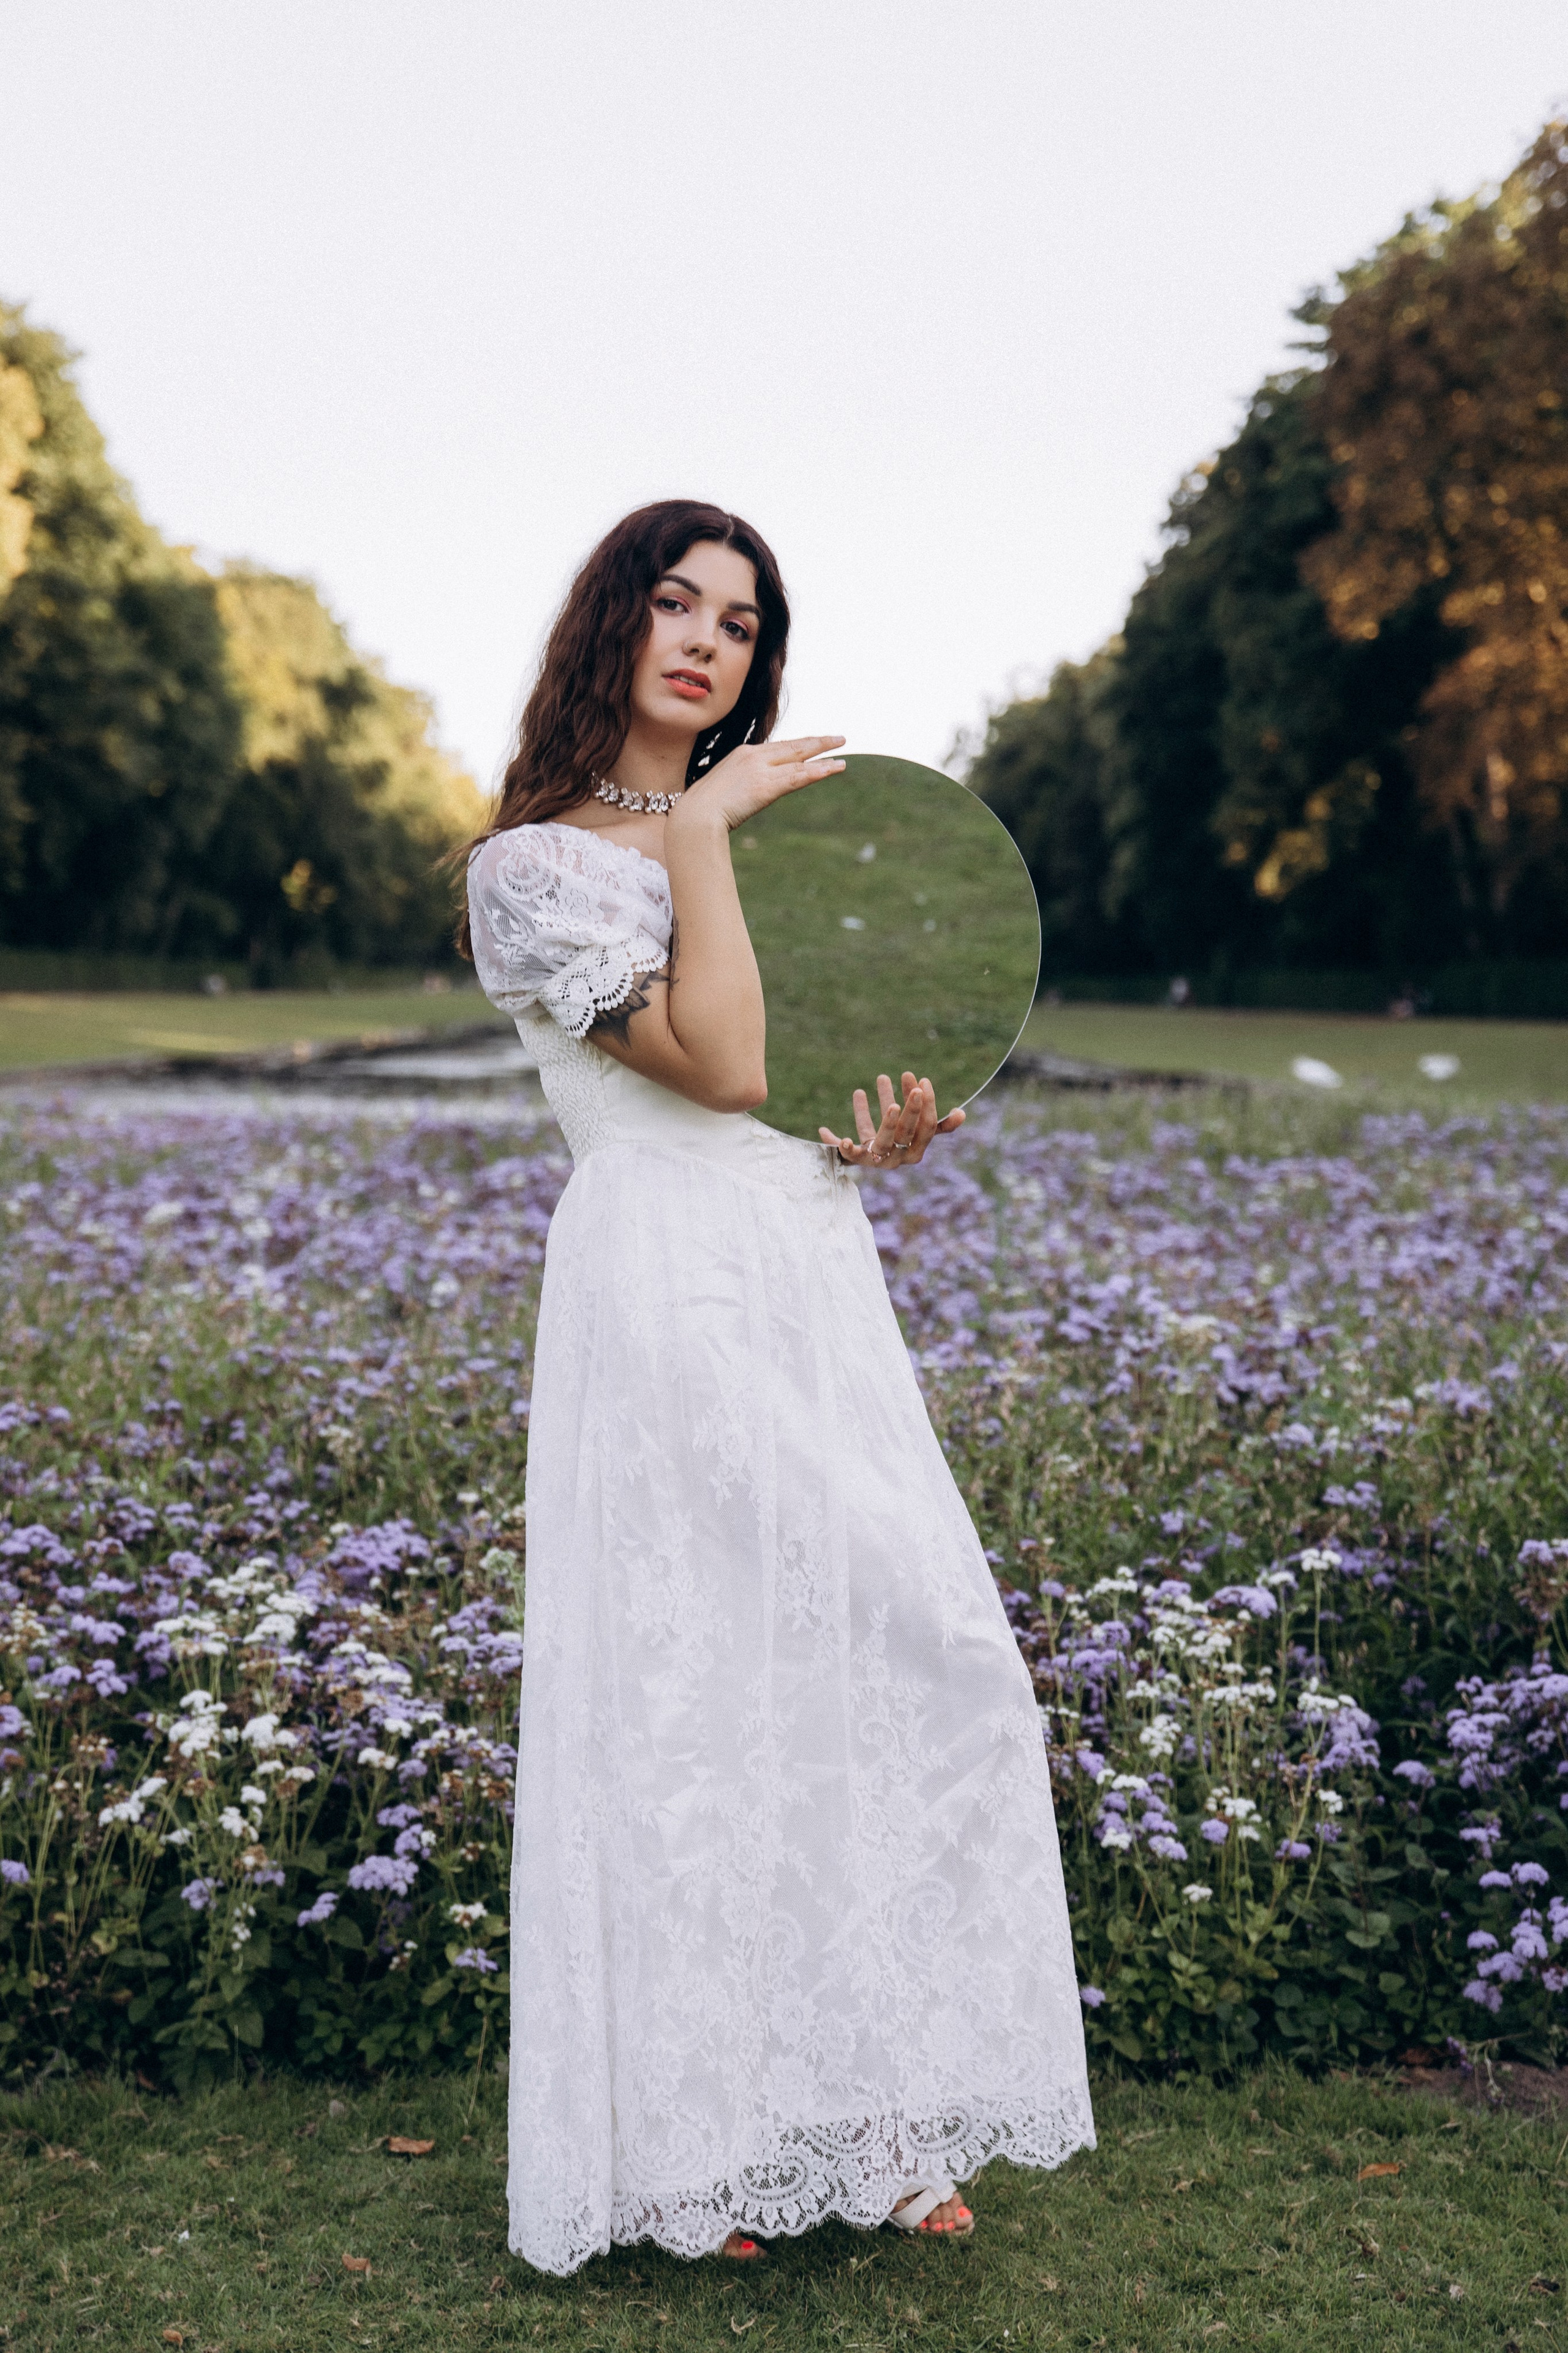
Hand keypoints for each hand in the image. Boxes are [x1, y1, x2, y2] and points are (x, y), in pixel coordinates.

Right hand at [679, 735, 846, 831]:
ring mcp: (760, 770)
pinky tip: (834, 769)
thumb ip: (737, 787)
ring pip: (800, 760)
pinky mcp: (766, 787)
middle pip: (793, 746)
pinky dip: (818, 772)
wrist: (694, 816)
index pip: (777, 748)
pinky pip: (798, 777)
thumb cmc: (700, 810)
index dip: (798, 746)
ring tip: (842, 757)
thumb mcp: (721, 790)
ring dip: (824, 757)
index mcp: (742, 754)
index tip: (812, 744)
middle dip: (817, 742)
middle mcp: (753, 756)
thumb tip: (743, 795)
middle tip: (838, 739)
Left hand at [819, 1071, 964, 1166]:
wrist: (870, 1161)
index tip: (922, 1080)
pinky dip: (836, 1143)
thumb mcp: (919, 1133)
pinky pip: (848, 1153)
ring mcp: (877, 1160)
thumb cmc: (899, 1142)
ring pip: (880, 1136)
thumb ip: (939, 1125)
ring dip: (883, 1115)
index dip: (927, 1105)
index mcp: (916, 1152)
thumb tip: (962, 1113)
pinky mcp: (857, 1160)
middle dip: (910, 1105)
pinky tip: (824, 1129)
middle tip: (909, 1076)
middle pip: (906, 1131)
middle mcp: (898, 1159)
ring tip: (882, 1081)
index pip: (927, 1128)